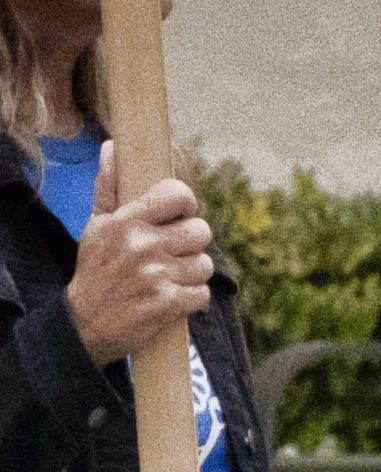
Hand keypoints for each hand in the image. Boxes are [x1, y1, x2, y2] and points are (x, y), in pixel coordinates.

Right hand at [53, 171, 211, 354]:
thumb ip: (109, 188)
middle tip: (168, 255)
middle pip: (201, 231)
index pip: (180, 195)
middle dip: (189, 245)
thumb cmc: (96, 270)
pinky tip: (168, 298)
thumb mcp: (97, 228)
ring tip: (164, 279)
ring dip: (190, 273)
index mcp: (125, 222)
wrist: (84, 324)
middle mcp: (141, 245)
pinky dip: (191, 298)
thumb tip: (111, 147)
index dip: (185, 206)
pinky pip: (203, 292)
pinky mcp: (168, 303)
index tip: (176, 218)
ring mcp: (156, 275)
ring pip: (205, 263)